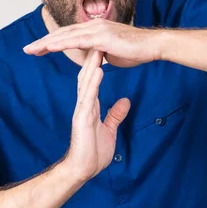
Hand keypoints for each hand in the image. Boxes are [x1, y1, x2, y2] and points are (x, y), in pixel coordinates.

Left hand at [23, 18, 161, 67]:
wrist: (153, 45)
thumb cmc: (136, 51)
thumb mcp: (112, 53)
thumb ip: (100, 54)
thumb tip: (95, 58)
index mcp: (94, 29)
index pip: (68, 34)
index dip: (51, 41)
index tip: (37, 49)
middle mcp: (93, 25)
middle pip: (62, 33)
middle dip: (43, 42)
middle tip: (26, 49)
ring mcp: (97, 29)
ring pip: (66, 36)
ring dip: (47, 43)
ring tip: (32, 50)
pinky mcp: (102, 37)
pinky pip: (77, 40)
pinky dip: (61, 43)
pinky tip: (49, 48)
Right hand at [62, 49, 130, 182]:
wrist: (81, 170)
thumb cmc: (92, 152)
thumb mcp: (109, 129)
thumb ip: (115, 114)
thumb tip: (125, 101)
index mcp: (89, 105)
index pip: (92, 79)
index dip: (97, 62)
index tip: (105, 46)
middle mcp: (84, 104)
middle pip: (87, 75)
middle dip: (92, 57)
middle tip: (99, 38)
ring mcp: (81, 110)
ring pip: (86, 82)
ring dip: (92, 65)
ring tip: (99, 48)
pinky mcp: (81, 119)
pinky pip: (88, 98)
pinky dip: (93, 83)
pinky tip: (98, 71)